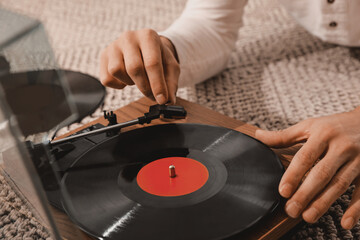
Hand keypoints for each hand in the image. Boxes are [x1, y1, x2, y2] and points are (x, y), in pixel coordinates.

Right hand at [100, 29, 179, 103]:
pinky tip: (126, 79)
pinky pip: (106, 78)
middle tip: (152, 95)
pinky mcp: (104, 55)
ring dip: (129, 82)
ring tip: (137, 78)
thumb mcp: (170, 68)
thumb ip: (171, 84)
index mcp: (148, 36)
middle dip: (145, 87)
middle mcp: (129, 37)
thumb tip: (168, 101)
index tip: (162, 100)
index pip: (152, 63)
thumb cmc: (158, 57)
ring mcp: (114, 45)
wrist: (145, 48)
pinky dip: (117, 85)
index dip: (157, 84)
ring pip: (116, 71)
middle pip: (134, 68)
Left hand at [255, 107, 359, 228]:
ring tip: (307, 217)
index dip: (293, 175)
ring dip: (324, 203)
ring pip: (340, 184)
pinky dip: (356, 208)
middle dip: (305, 194)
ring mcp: (358, 159)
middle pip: (322, 173)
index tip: (282, 191)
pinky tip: (345, 223)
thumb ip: (284, 135)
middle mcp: (341, 147)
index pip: (305, 157)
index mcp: (323, 134)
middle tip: (291, 210)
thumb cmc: (334, 126)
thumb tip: (258, 136)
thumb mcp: (309, 126)